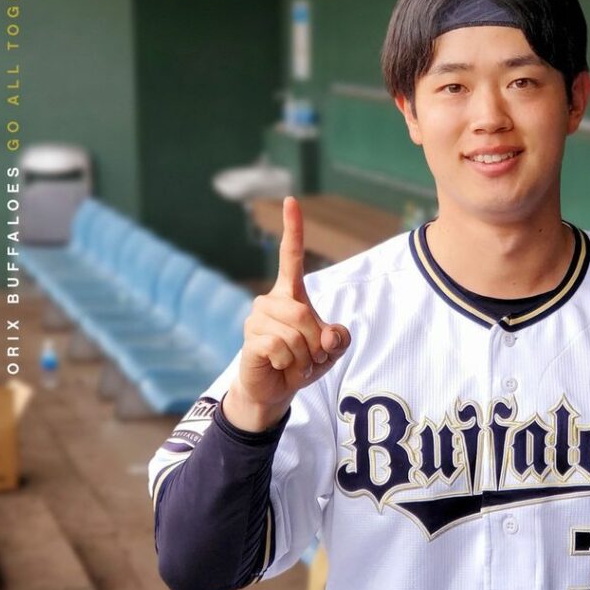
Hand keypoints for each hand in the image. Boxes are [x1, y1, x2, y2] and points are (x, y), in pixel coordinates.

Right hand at [224, 196, 350, 431]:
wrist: (275, 390)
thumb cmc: (302, 362)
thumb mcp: (331, 350)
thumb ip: (339, 337)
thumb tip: (328, 334)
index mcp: (290, 294)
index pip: (291, 256)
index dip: (292, 229)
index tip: (291, 200)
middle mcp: (270, 301)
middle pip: (305, 313)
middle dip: (317, 342)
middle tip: (312, 356)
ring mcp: (256, 320)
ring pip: (295, 335)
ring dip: (305, 357)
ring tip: (296, 363)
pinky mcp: (250, 341)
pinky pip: (282, 348)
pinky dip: (291, 364)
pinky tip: (281, 366)